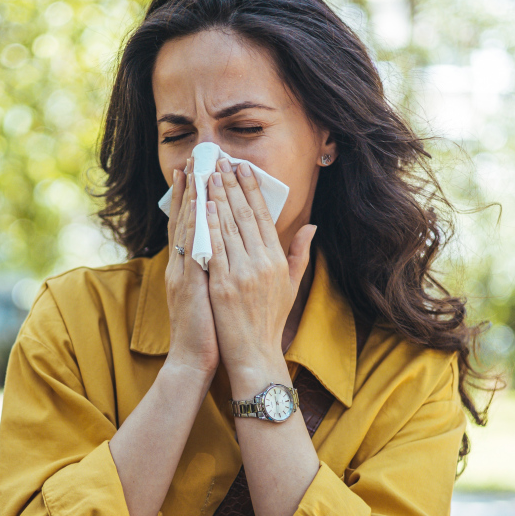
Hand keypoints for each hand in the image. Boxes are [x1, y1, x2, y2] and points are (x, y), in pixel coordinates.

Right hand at [164, 157, 218, 376]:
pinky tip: (199, 207)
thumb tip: (232, 253)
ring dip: (189, 199)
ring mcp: (182, 274)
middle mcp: (181, 266)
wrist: (193, 360)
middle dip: (188, 188)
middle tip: (193, 159)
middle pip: (183, 219)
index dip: (193, 198)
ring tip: (194, 171)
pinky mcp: (187, 285)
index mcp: (188, 267)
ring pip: (185, 229)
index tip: (197, 171)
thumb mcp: (214, 295)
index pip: (190, 226)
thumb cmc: (208, 330)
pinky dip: (194, 227)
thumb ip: (220, 270)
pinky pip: (191, 250)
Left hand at [203, 158, 316, 386]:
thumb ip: (300, 254)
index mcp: (278, 261)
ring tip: (208, 174)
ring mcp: (242, 273)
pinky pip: (215, 249)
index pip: (264, 217)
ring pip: (229, 227)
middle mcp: (263, 263)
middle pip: (245, 216)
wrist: (254, 354)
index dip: (253, 190)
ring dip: (218, 197)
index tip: (243, 169)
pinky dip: (209, 225)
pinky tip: (202, 206)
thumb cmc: (270, 321)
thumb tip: (311, 227)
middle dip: (232, 185)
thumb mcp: (291, 286)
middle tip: (222, 161)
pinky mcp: (223, 285)